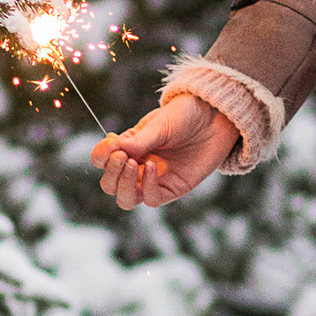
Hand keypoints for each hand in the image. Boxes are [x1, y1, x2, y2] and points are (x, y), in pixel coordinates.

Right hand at [92, 94, 239, 211]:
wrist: (215, 117)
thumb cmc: (185, 115)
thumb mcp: (159, 125)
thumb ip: (139, 141)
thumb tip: (116, 151)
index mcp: (128, 147)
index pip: (101, 161)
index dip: (100, 156)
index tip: (112, 142)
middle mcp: (137, 167)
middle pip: (110, 185)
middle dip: (111, 174)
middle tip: (123, 157)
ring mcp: (154, 180)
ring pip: (127, 199)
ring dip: (124, 186)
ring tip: (133, 165)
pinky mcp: (173, 189)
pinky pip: (152, 200)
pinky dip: (148, 188)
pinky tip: (153, 167)